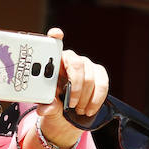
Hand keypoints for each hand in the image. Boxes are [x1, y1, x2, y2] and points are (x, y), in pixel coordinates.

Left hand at [36, 28, 108, 148]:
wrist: (67, 114)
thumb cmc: (54, 104)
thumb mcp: (47, 106)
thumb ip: (47, 106)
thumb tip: (45, 109)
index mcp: (53, 63)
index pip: (53, 44)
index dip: (55, 37)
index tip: (56, 34)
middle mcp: (70, 59)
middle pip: (76, 64)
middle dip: (75, 87)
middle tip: (71, 104)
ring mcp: (86, 64)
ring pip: (90, 77)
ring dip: (85, 97)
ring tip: (79, 110)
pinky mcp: (99, 72)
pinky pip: (102, 84)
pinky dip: (96, 99)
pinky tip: (90, 109)